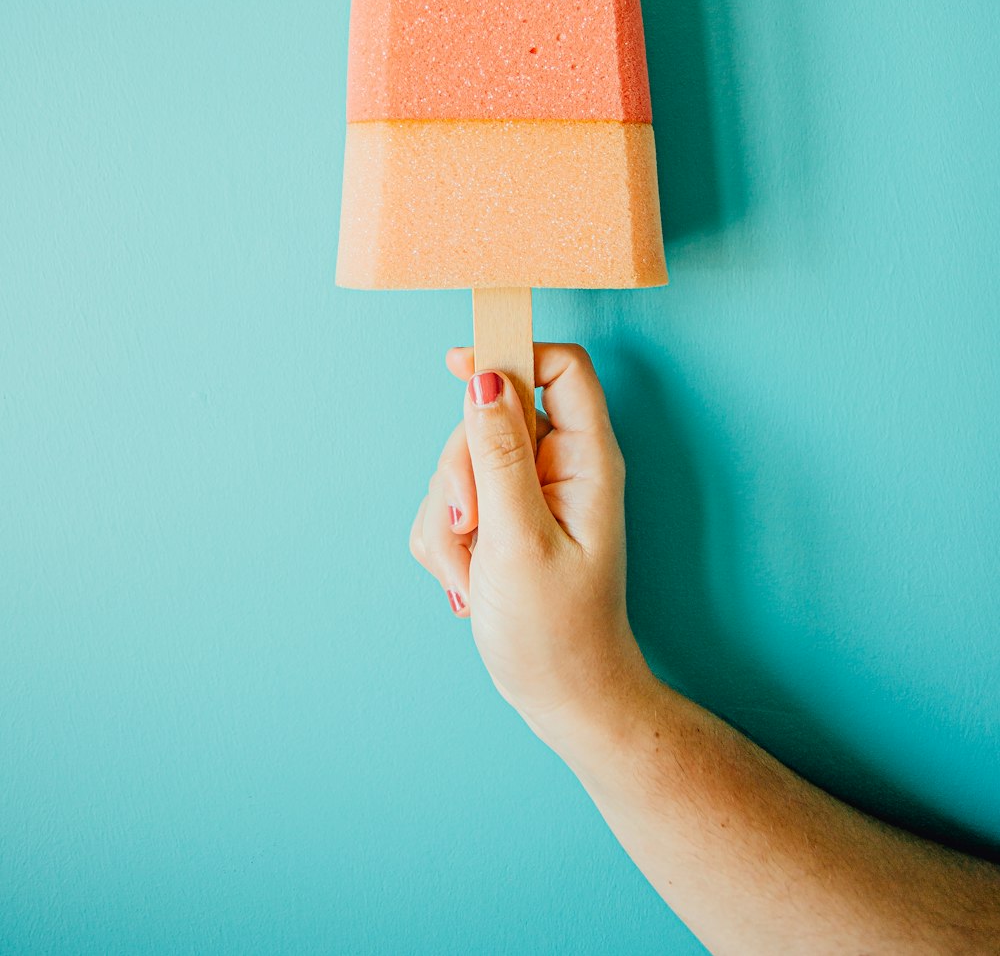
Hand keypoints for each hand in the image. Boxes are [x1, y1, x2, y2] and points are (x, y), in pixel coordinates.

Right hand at [408, 344, 650, 746]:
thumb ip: (499, 455)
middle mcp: (558, 466)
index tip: (459, 368)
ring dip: (450, 521)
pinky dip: (445, 543)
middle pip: (490, 415)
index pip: (560, 367)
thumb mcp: (519, 539)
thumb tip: (484, 377)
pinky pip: (447, 503)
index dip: (512, 354)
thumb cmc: (556, 631)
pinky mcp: (496, 520)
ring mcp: (525, 493)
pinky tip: (468, 583)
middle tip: (473, 526)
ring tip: (475, 574)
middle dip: (462, 473)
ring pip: (459, 463)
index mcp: (585, 459)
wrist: (560, 699)